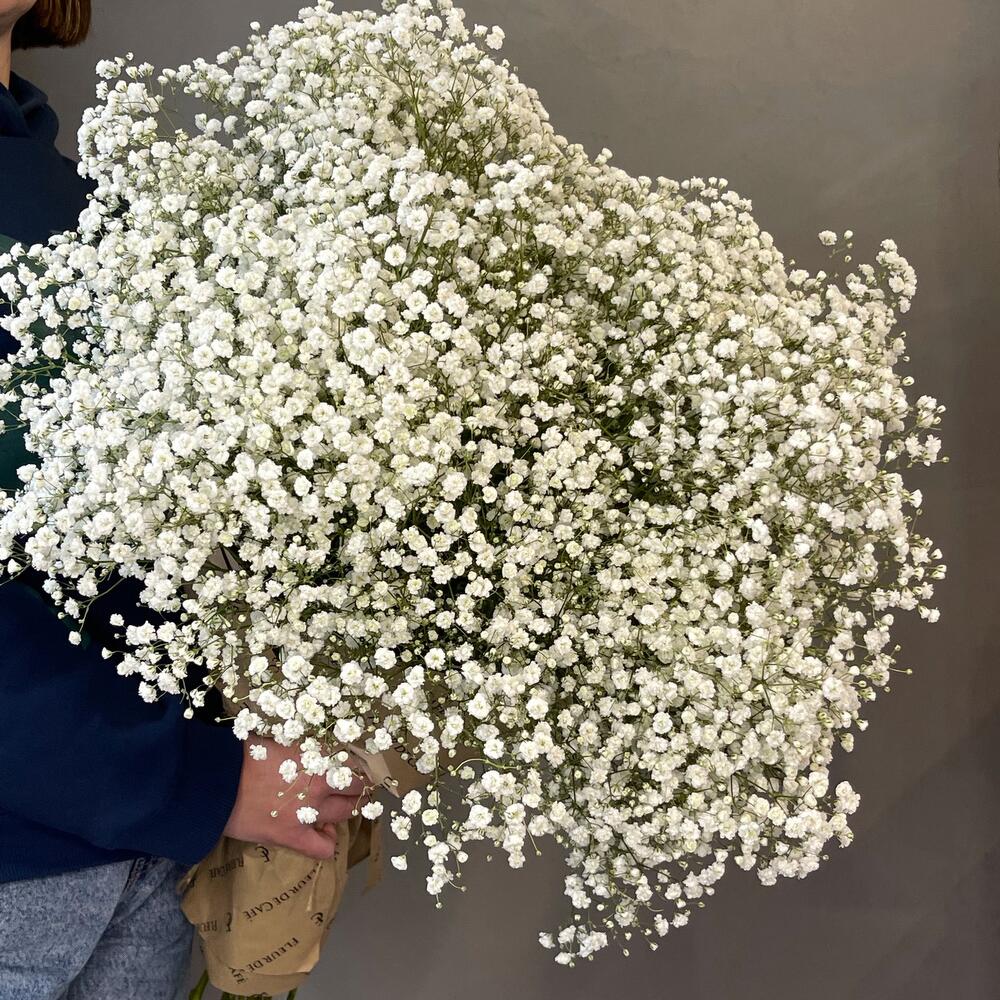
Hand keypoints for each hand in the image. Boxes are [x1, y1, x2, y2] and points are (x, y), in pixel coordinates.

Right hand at [223, 737, 369, 859]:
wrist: (215, 783)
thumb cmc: (240, 754)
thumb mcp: (276, 740)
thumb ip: (299, 747)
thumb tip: (310, 747)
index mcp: (316, 755)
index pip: (354, 762)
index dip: (357, 765)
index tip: (356, 766)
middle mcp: (320, 784)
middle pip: (356, 788)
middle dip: (357, 787)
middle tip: (352, 787)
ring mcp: (309, 813)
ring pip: (346, 814)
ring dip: (345, 810)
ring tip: (337, 808)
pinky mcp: (292, 836)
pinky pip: (324, 848)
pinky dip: (328, 842)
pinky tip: (322, 833)